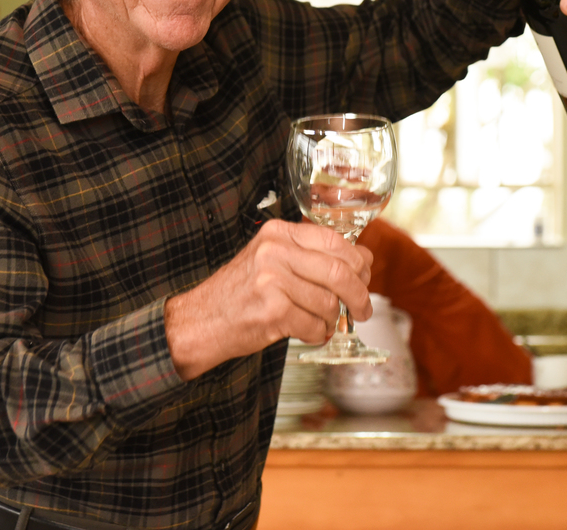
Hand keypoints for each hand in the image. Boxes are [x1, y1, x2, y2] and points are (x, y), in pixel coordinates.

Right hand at [164, 219, 373, 378]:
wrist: (200, 321)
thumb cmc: (241, 292)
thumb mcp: (270, 259)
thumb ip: (310, 255)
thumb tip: (363, 259)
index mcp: (278, 233)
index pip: (335, 241)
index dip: (359, 262)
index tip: (365, 276)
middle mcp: (275, 252)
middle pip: (340, 273)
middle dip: (359, 295)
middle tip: (363, 309)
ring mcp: (272, 282)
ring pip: (329, 303)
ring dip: (332, 319)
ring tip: (321, 322)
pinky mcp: (272, 312)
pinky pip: (314, 326)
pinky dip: (317, 334)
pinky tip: (306, 332)